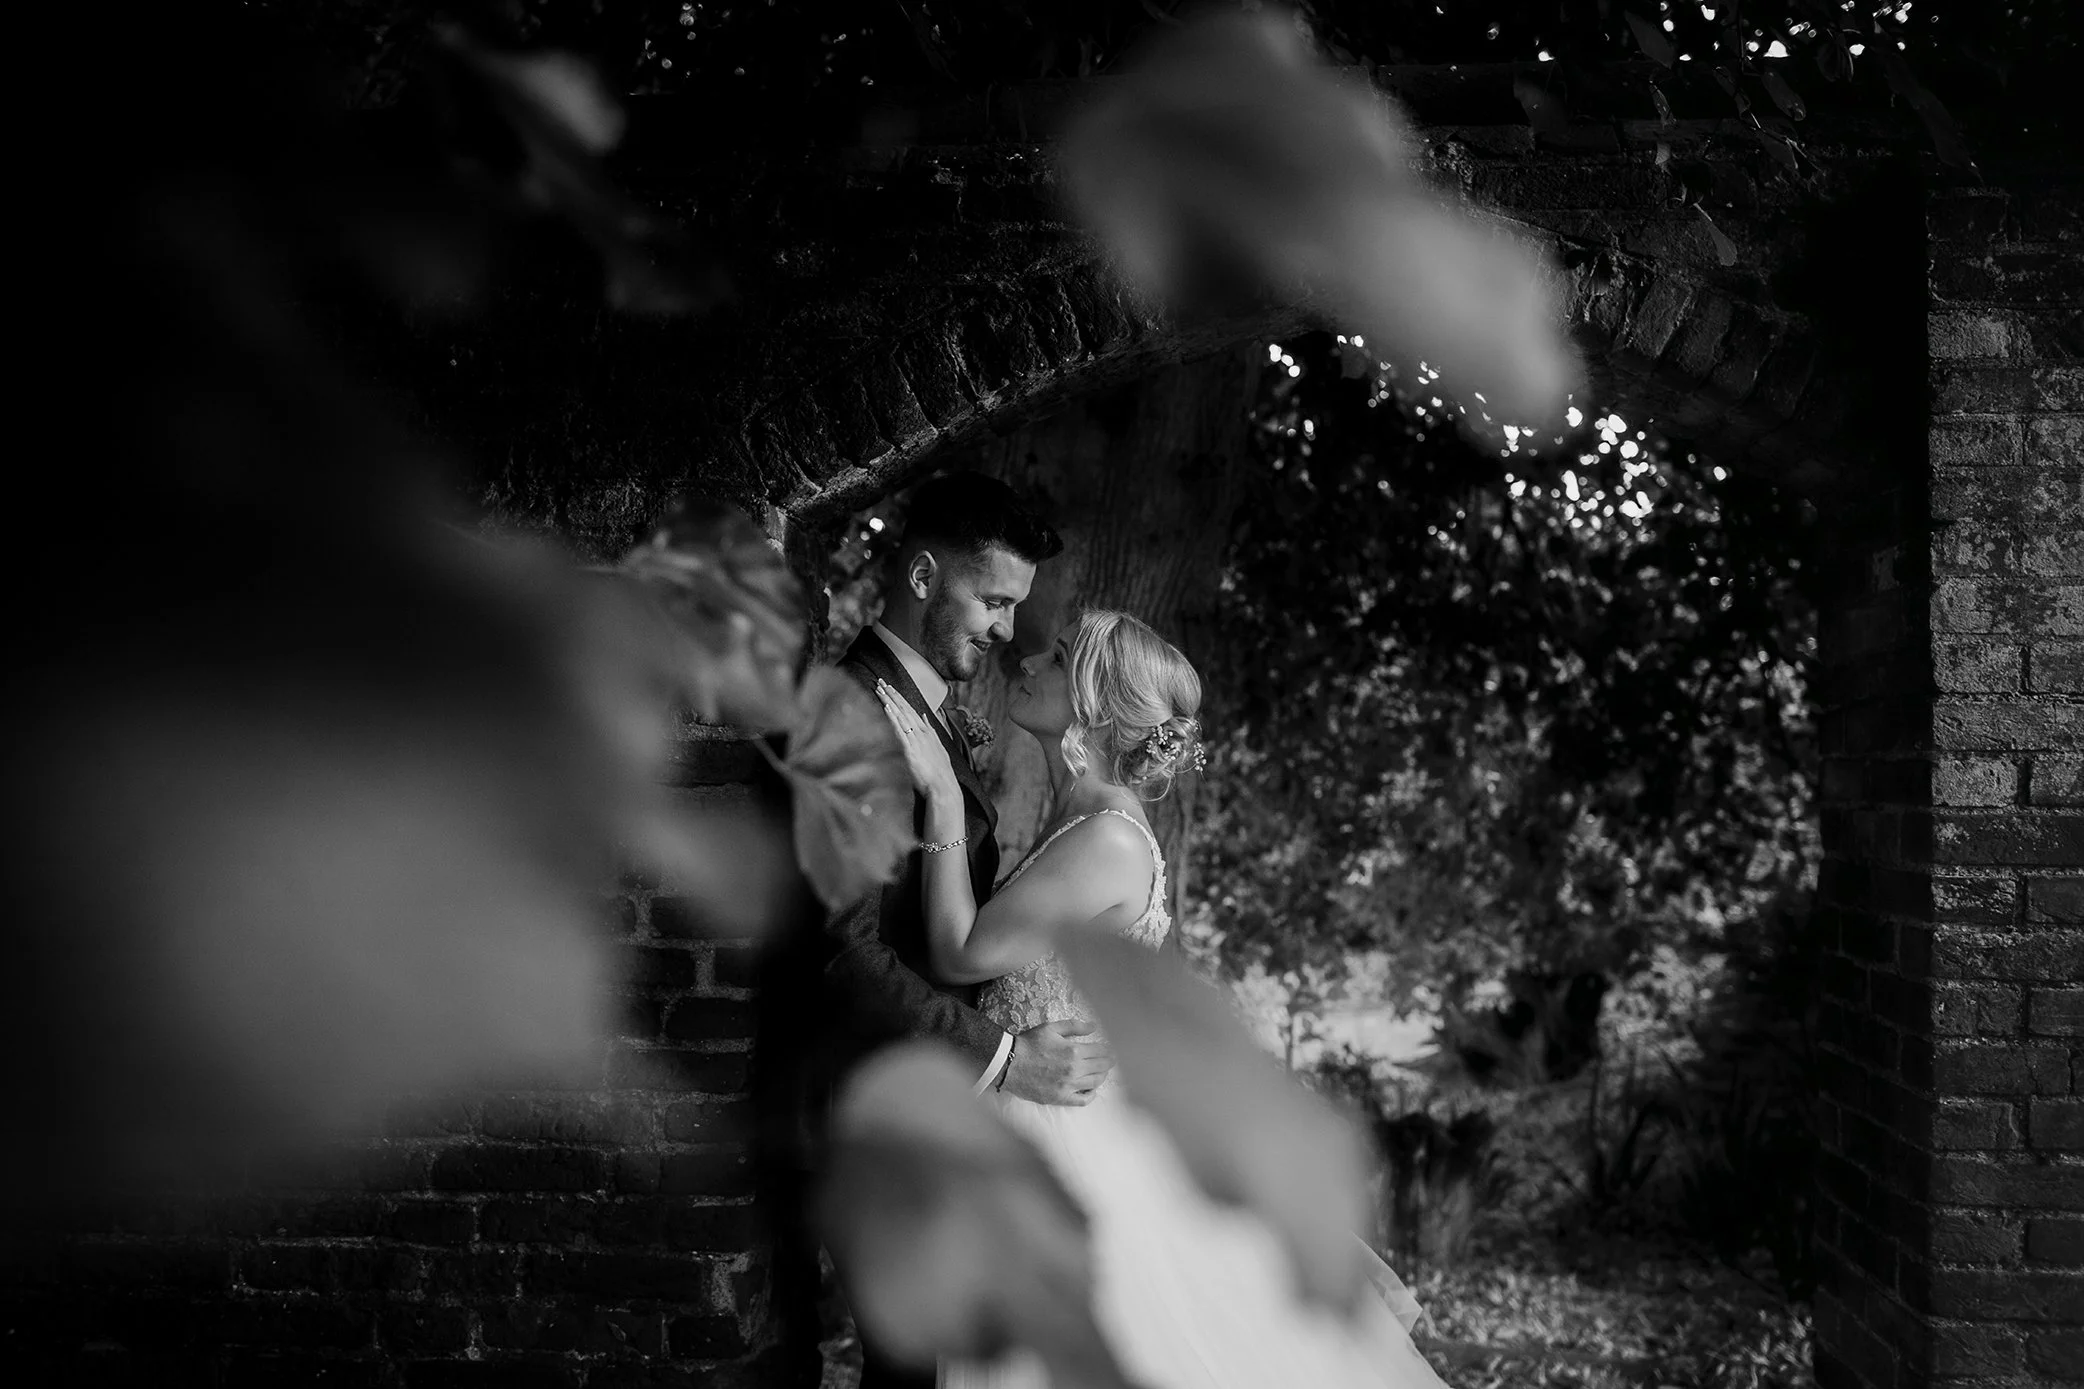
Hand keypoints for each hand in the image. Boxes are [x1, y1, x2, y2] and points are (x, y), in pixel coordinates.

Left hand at [874, 680, 961, 805]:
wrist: (943, 786)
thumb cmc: (940, 772)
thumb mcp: (938, 748)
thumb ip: (932, 731)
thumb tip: (927, 717)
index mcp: (927, 731)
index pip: (911, 709)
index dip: (899, 697)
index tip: (890, 687)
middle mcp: (921, 732)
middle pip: (904, 708)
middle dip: (892, 693)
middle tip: (880, 681)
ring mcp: (916, 739)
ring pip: (900, 715)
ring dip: (889, 700)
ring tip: (879, 688)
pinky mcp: (910, 749)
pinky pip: (900, 729)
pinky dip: (893, 717)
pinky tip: (886, 707)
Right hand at [1002, 1020, 1114, 1106]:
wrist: (1009, 1064)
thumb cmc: (1029, 1044)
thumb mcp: (1051, 1028)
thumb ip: (1074, 1026)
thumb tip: (1094, 1026)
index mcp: (1073, 1051)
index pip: (1100, 1051)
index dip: (1107, 1049)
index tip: (1110, 1049)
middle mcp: (1074, 1070)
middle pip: (1101, 1067)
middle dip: (1108, 1062)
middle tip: (1110, 1060)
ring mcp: (1068, 1086)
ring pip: (1095, 1082)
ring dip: (1102, 1076)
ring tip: (1102, 1071)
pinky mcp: (1060, 1098)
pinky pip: (1083, 1100)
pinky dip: (1091, 1095)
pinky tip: (1092, 1089)